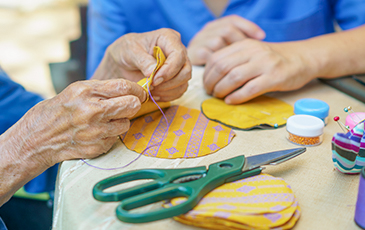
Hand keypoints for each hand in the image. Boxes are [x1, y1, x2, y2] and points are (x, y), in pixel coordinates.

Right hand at [4, 79, 145, 166]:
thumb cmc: (57, 111)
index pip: (124, 87)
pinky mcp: (97, 147)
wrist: (37, 139)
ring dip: (121, 121)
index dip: (137, 90)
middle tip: (129, 105)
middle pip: (131, 105)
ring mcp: (95, 131)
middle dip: (133, 104)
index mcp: (86, 92)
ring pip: (126, 123)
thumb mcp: (76, 91)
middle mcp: (92, 111)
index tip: (140, 92)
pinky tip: (97, 132)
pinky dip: (111, 135)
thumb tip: (130, 90)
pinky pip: (116, 138)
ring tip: (107, 120)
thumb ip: (102, 89)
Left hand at [92, 28, 191, 101]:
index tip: (154, 79)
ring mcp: (180, 66)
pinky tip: (154, 94)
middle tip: (151, 86)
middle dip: (169, 83)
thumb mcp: (130, 51)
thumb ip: (142, 60)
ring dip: (167, 91)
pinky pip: (179, 91)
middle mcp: (178, 51)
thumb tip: (153, 72)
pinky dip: (167, 96)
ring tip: (150, 90)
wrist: (124, 62)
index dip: (169, 70)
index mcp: (169, 38)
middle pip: (185, 71)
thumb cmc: (127, 50)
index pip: (179, 55)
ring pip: (184, 83)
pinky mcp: (177, 79)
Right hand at [187, 15, 264, 64]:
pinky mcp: (194, 54)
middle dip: (239, 41)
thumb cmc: (213, 64)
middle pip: (227, 29)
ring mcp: (198, 41)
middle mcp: (205, 31)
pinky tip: (227, 73)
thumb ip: (237, 43)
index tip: (262, 37)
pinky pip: (209, 56)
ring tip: (238, 66)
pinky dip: (220, 64)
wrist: (184, 70)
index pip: (233, 20)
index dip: (248, 27)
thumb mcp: (225, 50)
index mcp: (214, 27)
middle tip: (249, 55)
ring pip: (218, 41)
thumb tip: (261, 37)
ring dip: (229, 55)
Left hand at [203, 39, 315, 103]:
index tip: (206, 84)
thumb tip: (212, 77)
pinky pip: (250, 89)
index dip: (207, 73)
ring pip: (234, 78)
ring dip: (222, 90)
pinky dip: (237, 97)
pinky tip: (231, 101)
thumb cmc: (274, 59)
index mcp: (245, 45)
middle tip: (210, 93)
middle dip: (211, 83)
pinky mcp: (274, 77)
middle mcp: (253, 52)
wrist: (303, 58)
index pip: (217, 58)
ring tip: (219, 97)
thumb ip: (235, 59)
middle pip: (222, 68)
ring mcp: (264, 64)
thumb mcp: (253, 52)